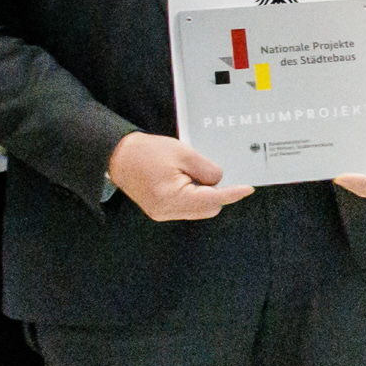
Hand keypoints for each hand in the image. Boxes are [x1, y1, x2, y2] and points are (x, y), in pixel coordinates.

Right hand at [105, 129, 245, 221]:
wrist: (118, 156)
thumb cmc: (147, 152)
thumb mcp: (184, 154)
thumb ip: (207, 169)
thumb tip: (220, 181)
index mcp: (171, 198)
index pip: (212, 200)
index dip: (232, 194)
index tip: (247, 189)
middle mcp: (166, 211)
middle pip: (207, 209)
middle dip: (217, 193)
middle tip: (214, 172)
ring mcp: (162, 213)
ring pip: (198, 209)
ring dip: (205, 194)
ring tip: (196, 172)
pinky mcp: (159, 210)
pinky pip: (186, 207)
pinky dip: (194, 195)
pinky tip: (189, 179)